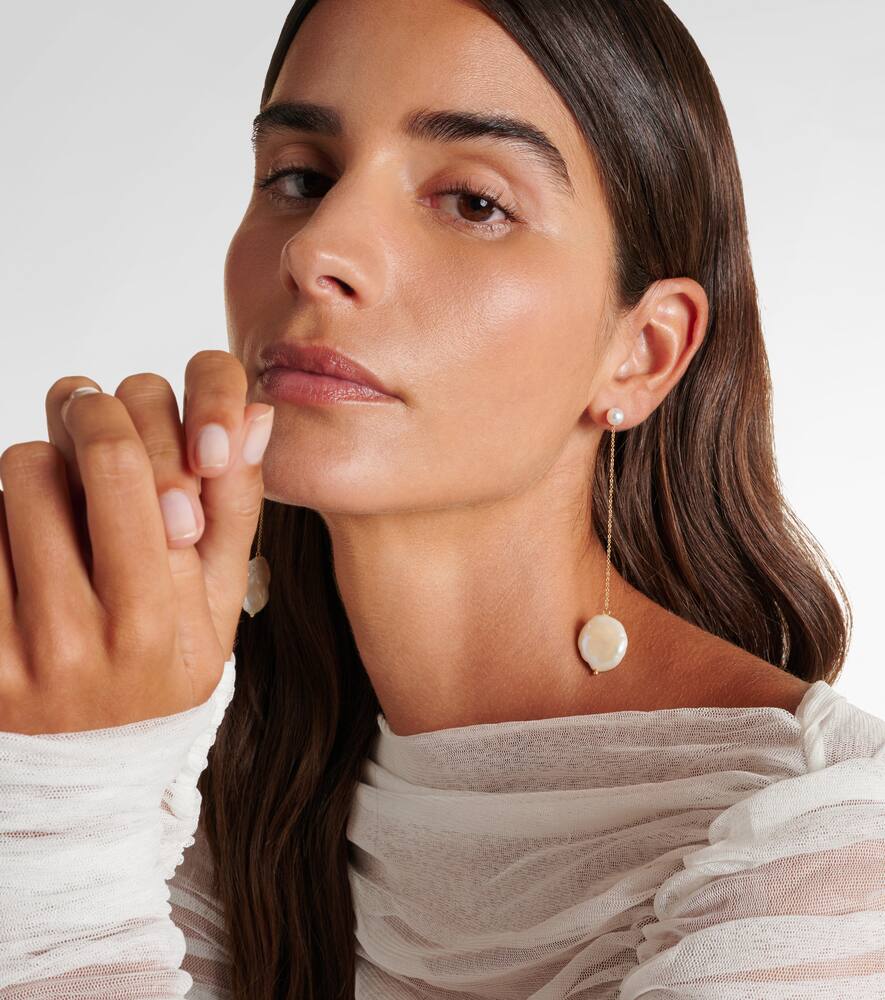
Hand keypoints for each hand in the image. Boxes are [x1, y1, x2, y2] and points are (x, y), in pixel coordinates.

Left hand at [0, 350, 273, 733]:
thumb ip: (236, 509)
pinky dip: (3, 526)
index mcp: (159, 616)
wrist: (94, 781)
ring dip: (38, 479)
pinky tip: (28, 554)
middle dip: (73, 423)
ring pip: (5, 493)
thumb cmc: (163, 677)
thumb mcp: (219, 606)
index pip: (129, 465)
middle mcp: (85, 635)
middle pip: (52, 462)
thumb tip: (254, 415)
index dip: (128, 418)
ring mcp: (19, 650)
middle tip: (87, 414)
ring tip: (63, 509)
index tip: (126, 413)